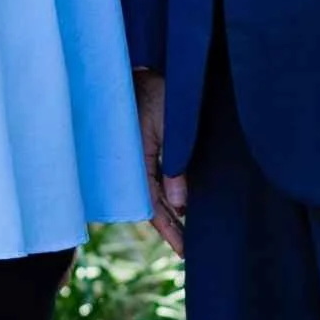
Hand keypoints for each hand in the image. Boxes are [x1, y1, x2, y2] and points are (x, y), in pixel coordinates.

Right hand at [133, 71, 186, 254]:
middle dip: (169, 226)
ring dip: (167, 210)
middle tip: (188, 250)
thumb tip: (182, 204)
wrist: (135, 68)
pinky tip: (176, 203)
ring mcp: (134, 158)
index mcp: (135, 160)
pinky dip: (163, 193)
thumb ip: (174, 164)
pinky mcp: (139, 150)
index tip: (184, 251)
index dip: (169, 228)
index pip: (152, 205)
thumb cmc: (154, 91)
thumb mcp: (168, 126)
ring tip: (186, 232)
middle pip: (150, 204)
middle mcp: (131, 164)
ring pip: (150, 193)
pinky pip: (150, 178)